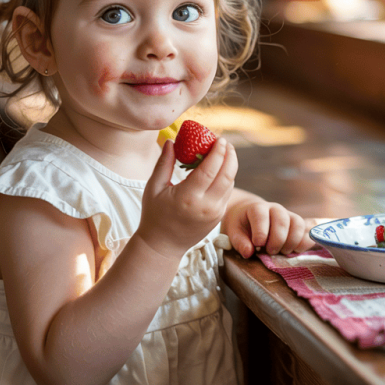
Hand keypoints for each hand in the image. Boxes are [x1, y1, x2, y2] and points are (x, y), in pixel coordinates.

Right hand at [137, 138, 236, 259]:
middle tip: (225, 142)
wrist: (162, 246)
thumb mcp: (154, 188)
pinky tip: (220, 169)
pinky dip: (227, 178)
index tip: (219, 138)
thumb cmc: (154, 215)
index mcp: (188, 197)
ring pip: (230, 183)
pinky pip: (227, 193)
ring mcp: (215, 213)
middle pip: (227, 174)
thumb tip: (170, 140)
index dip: (218, 151)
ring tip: (224, 152)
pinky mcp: (219, 217)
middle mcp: (206, 206)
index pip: (210, 169)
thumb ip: (164, 163)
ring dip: (230, 165)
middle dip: (230, 155)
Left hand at [222, 198, 313, 257]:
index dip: (261, 231)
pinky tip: (295, 251)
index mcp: (257, 208)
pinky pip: (307, 231)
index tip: (257, 244)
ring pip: (297, 224)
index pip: (261, 216)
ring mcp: (288, 215)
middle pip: (282, 221)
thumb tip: (248, 252)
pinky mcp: (297, 224)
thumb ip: (239, 242)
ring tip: (282, 252)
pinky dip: (304, 243)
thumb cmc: (242, 225)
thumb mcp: (234, 232)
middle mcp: (275, 209)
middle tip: (270, 252)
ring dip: (292, 242)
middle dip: (277, 240)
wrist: (250, 215)